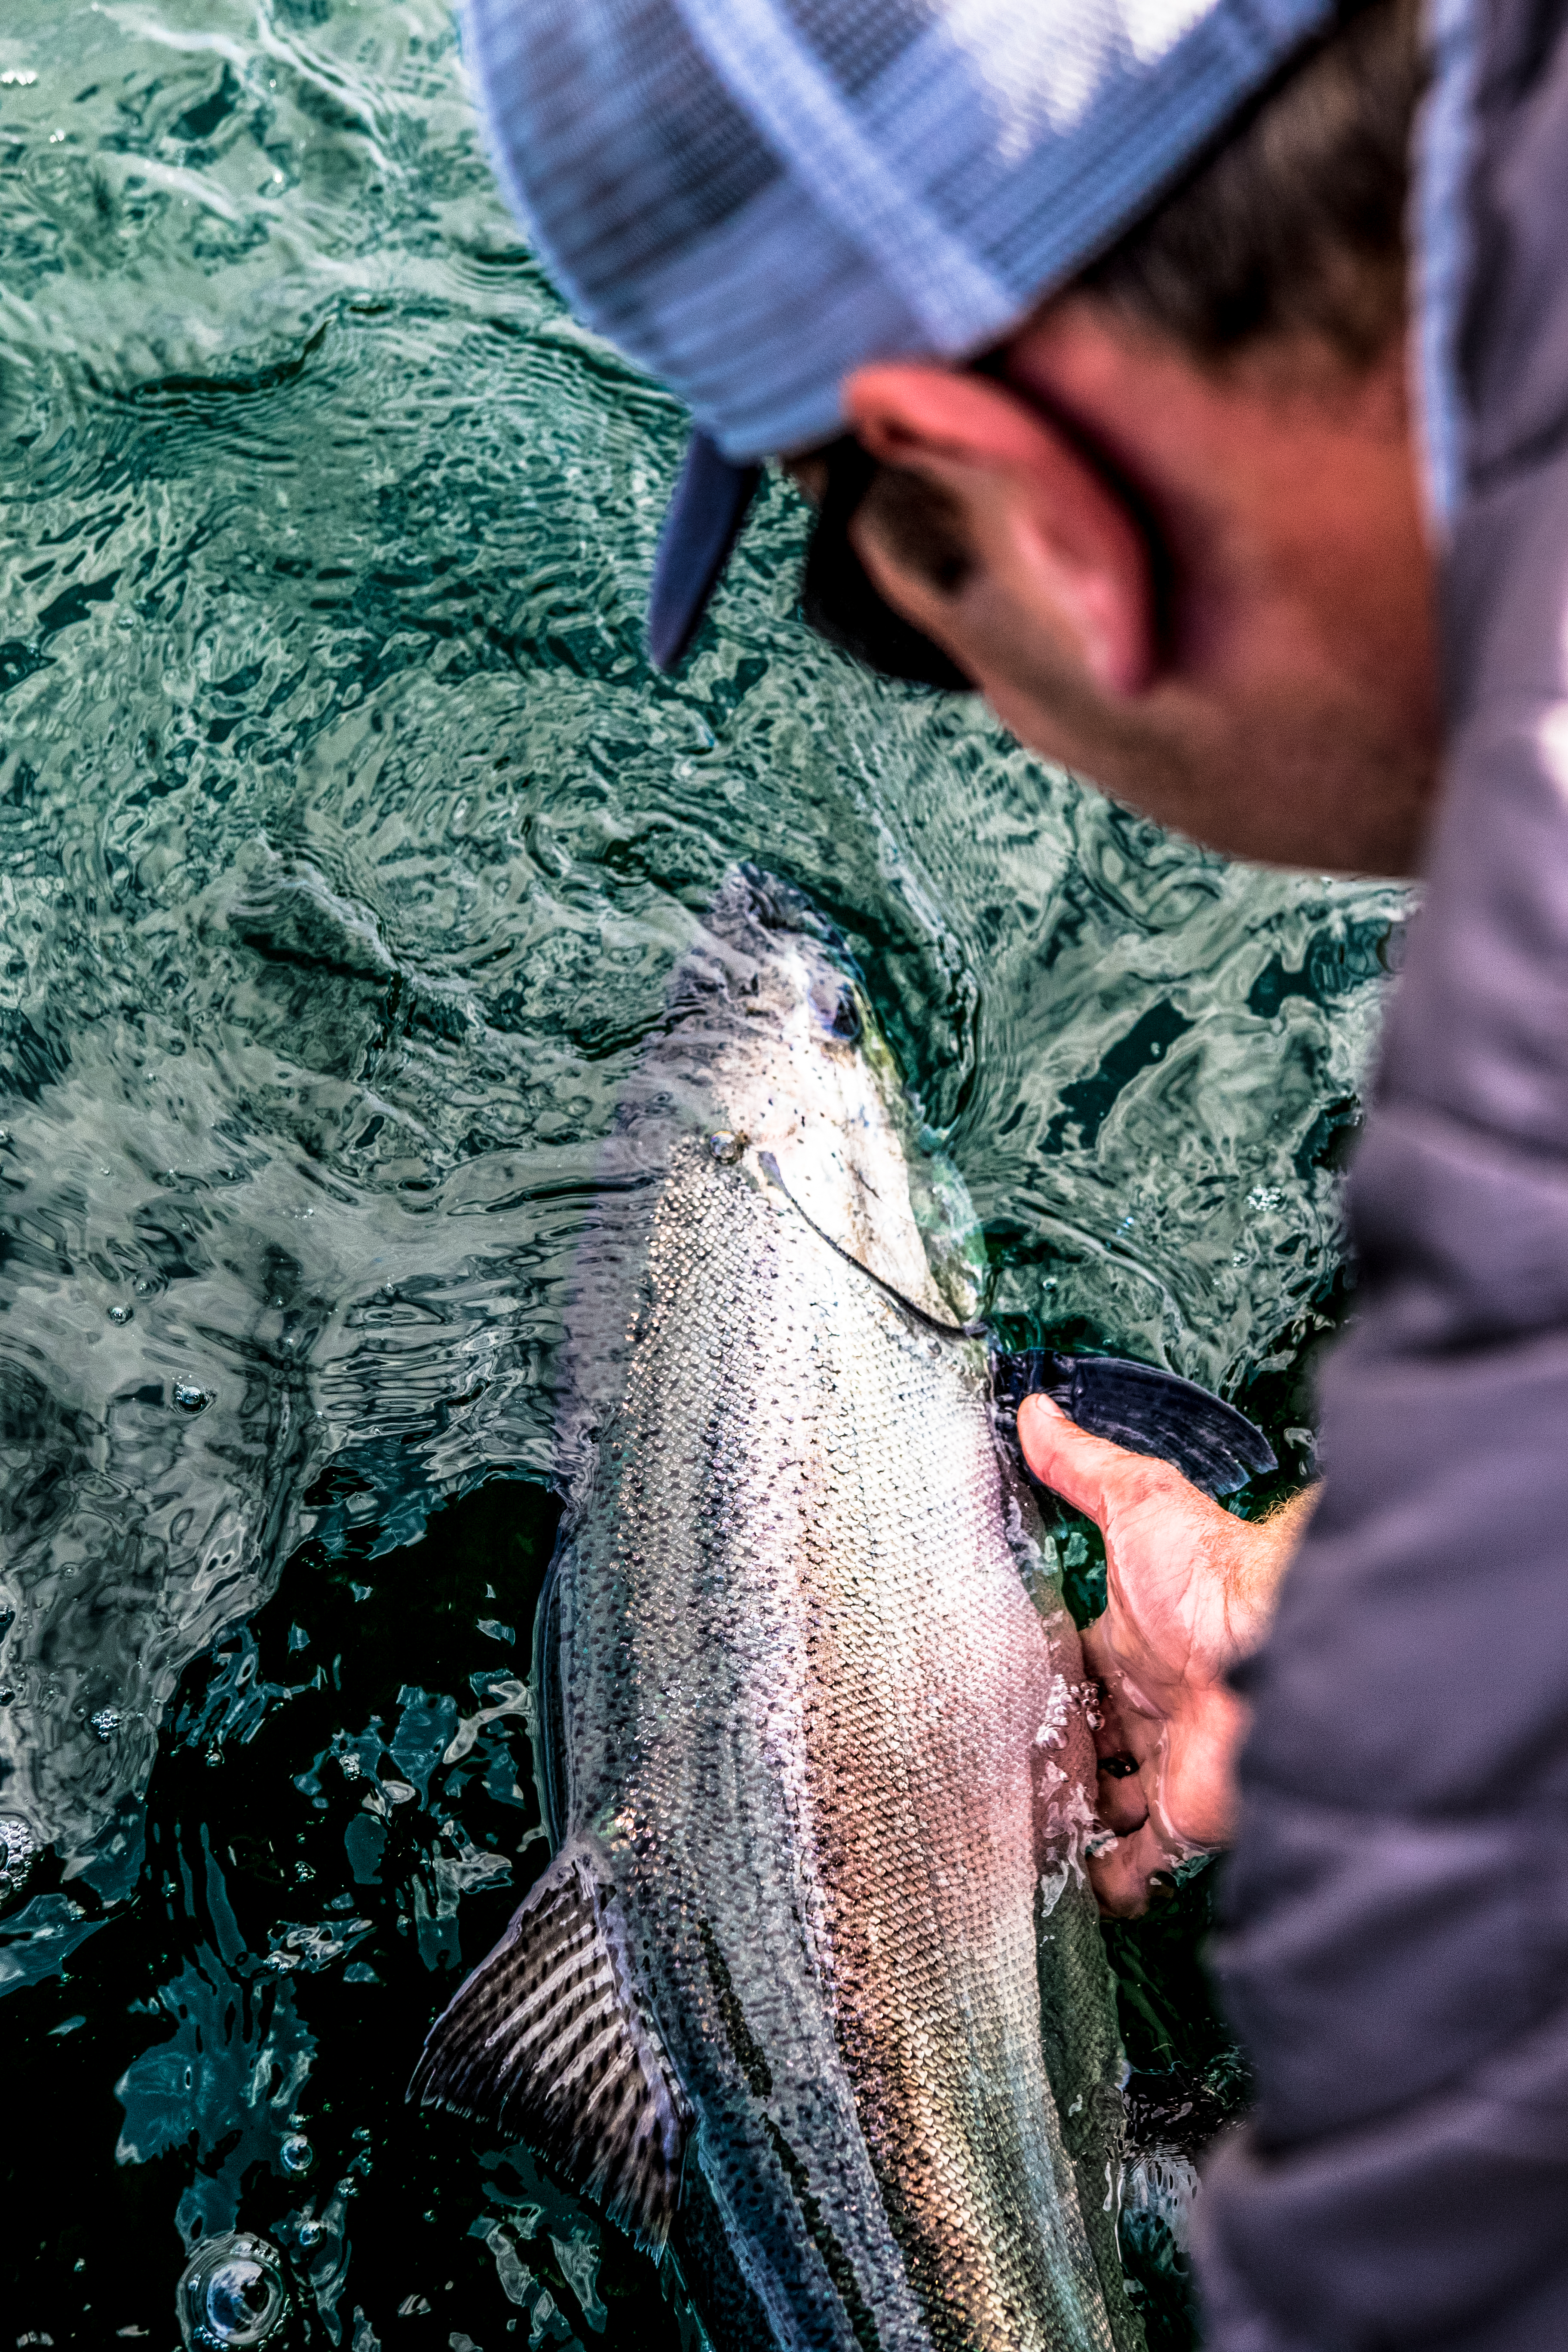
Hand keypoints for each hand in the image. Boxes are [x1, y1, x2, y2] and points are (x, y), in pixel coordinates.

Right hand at [1018, 1393, 1311, 1916]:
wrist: (1280, 1649)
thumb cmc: (1214, 1575)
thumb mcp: (1138, 1502)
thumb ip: (1083, 1466)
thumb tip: (1034, 1411)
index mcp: (1136, 1638)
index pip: (1082, 1665)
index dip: (1049, 1679)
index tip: (1005, 1693)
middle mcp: (1153, 1703)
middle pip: (1096, 1737)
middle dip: (1060, 1752)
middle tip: (1003, 1770)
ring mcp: (1168, 1763)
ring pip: (1113, 1802)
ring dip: (1079, 1815)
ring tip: (1027, 1832)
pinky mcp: (1182, 1818)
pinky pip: (1140, 1864)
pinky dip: (1111, 1881)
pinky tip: (1080, 1886)